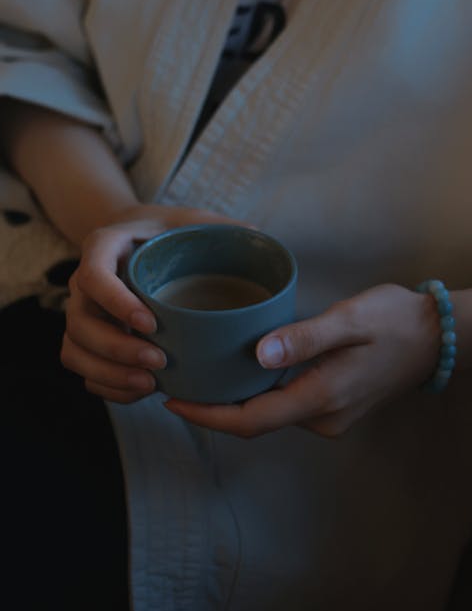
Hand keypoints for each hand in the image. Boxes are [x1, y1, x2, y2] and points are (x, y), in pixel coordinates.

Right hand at [61, 204, 240, 402]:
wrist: (139, 238)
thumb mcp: (192, 220)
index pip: (93, 275)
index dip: (116, 303)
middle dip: (116, 349)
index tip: (152, 324)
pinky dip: (108, 386)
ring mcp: (84, 313)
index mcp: (105, 247)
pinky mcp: (88, 340)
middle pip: (79, 322)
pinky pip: (84, 371)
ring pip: (75, 351)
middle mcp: (84, 282)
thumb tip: (259, 236)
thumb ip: (221, 226)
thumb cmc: (167, 232)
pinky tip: (142, 390)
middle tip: (159, 361)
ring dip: (109, 373)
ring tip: (150, 384)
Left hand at [165, 284, 441, 436]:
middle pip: (254, 421)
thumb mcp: (350, 320)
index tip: (172, 400)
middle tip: (175, 381)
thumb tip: (257, 354)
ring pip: (268, 414)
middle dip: (212, 408)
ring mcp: (329, 416)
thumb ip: (305, 339)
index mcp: (322, 397)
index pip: (251, 420)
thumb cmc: (394, 320)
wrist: (435, 337)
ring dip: (233, 401)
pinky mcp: (332, 406)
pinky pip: (284, 406)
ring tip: (198, 374)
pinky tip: (239, 371)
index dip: (207, 415)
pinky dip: (256, 394)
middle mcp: (322, 417)